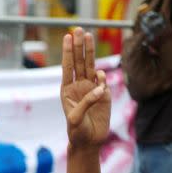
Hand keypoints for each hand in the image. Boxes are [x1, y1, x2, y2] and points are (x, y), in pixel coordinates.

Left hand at [60, 28, 110, 149]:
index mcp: (67, 90)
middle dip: (79, 46)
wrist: (89, 143)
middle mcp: (79, 87)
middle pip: (79, 62)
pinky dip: (101, 77)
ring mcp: (91, 90)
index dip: (68, 52)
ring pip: (91, 67)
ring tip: (88, 35)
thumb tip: (100, 88)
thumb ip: (86, 102)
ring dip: (90, 52)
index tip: (68, 37)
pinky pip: (103, 81)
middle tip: (79, 30)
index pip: (67, 67)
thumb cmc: (77, 132)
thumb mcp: (75, 119)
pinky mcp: (104, 95)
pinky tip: (99, 79)